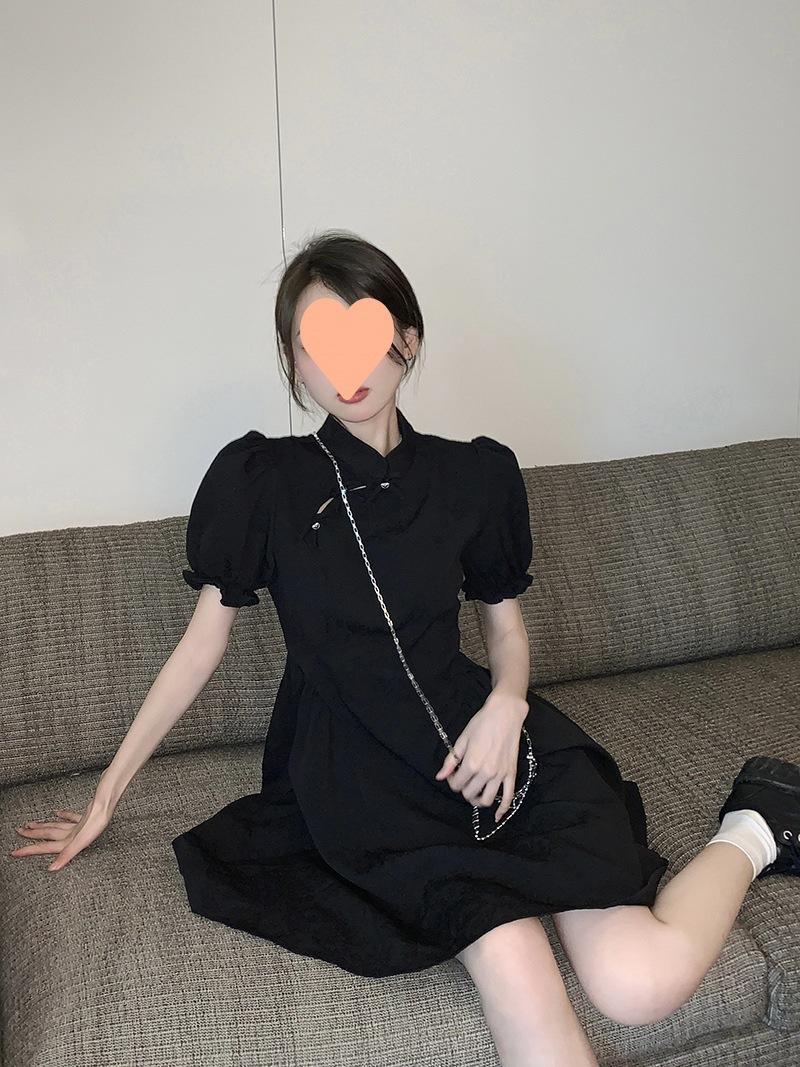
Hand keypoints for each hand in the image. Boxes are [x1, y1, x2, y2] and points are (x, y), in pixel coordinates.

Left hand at [10, 792, 112, 870]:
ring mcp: (79, 826)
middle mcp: (73, 835)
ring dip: (45, 826)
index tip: (15, 853)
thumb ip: (67, 854)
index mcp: (70, 842)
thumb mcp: (82, 840)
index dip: (29, 850)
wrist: (108, 802)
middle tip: (19, 833)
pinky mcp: (86, 816)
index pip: (45, 847)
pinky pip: (72, 817)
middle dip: (33, 836)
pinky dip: (64, 816)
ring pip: (57, 827)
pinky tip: (58, 813)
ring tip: (32, 824)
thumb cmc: (98, 821)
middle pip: (48, 835)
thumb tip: (52, 869)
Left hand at [435, 692, 528, 821]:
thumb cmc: (481, 724)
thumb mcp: (462, 740)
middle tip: (463, 778)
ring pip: (487, 800)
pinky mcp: (511, 774)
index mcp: (472, 763)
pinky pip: (509, 797)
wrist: (505, 714)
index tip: (453, 773)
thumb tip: (440, 777)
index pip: (457, 785)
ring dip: (479, 800)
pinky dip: (503, 809)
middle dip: (464, 789)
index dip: (452, 781)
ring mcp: (500, 774)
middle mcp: (486, 772)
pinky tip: (497, 816)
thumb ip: (451, 761)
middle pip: (470, 794)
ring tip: (475, 792)